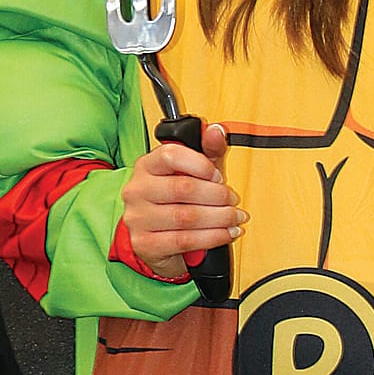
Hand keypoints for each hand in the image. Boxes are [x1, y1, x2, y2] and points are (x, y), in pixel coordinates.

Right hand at [120, 122, 241, 279]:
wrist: (160, 242)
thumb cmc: (178, 202)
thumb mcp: (195, 173)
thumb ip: (208, 150)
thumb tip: (217, 131)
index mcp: (147, 166)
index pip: (170, 155)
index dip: (201, 165)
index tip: (218, 175)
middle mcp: (137, 190)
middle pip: (183, 188)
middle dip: (217, 195)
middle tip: (234, 201)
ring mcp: (137, 218)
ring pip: (187, 217)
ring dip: (220, 218)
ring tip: (236, 218)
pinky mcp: (145, 244)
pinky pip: (185, 240)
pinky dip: (213, 237)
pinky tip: (227, 233)